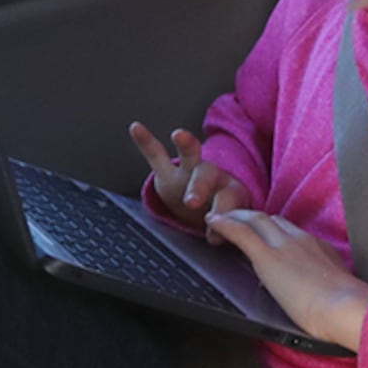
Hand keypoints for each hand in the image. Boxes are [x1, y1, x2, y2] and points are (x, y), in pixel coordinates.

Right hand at [128, 124, 242, 227]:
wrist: (208, 208)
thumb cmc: (222, 217)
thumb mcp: (230, 228)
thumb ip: (227, 233)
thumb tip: (222, 239)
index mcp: (232, 193)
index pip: (229, 201)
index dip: (223, 217)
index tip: (213, 238)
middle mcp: (213, 177)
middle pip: (208, 177)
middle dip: (199, 187)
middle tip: (191, 201)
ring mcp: (191, 170)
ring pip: (191, 156)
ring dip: (186, 145)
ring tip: (179, 135)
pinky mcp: (168, 170)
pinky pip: (156, 153)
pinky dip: (146, 142)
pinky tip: (136, 128)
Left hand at [206, 208, 367, 350]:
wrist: (345, 308)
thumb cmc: (346, 310)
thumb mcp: (340, 293)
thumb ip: (328, 289)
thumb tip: (320, 299)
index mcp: (321, 250)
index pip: (294, 233)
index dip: (276, 230)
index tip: (267, 235)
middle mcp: (302, 241)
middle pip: (273, 221)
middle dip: (254, 219)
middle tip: (238, 221)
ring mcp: (284, 246)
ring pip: (256, 220)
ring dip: (237, 217)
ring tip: (221, 219)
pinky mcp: (267, 257)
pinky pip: (241, 232)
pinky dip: (224, 224)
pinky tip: (212, 223)